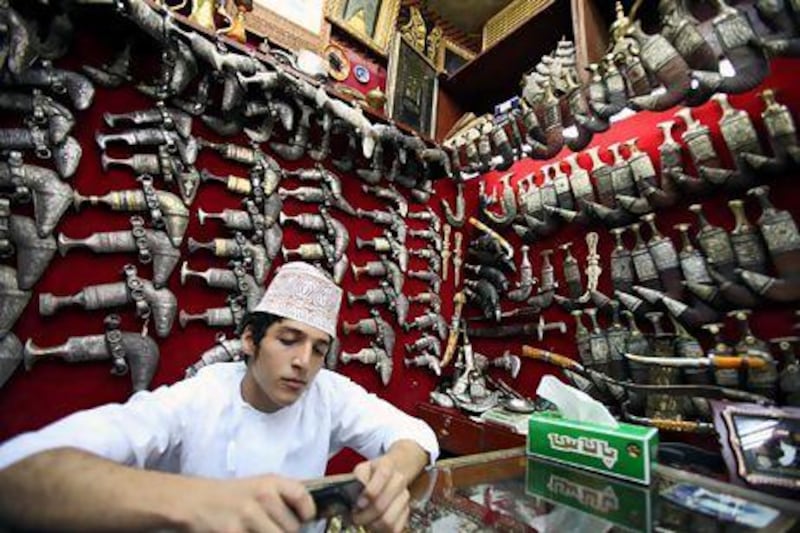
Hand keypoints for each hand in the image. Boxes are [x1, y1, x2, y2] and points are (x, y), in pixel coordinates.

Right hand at [178, 474, 315, 531]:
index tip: (304, 519)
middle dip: (285, 532)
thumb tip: (309, 516)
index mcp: (270, 482)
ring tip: (260, 531)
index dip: (307, 511)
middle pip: (292, 528)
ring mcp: (247, 517)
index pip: (303, 496)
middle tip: (273, 528)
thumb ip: (282, 497)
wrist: (193, 501)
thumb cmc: (231, 496)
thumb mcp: (258, 486)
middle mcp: (262, 497)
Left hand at [350, 457, 410, 532]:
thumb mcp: (362, 470)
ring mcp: (404, 497)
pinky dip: (382, 530)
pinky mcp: (406, 511)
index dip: (370, 492)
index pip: (382, 476)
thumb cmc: (372, 475)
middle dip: (365, 515)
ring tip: (364, 522)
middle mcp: (399, 481)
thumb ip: (357, 480)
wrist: (392, 475)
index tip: (359, 504)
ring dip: (372, 525)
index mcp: (387, 466)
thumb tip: (351, 496)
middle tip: (355, 517)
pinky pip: (395, 528)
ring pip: (389, 520)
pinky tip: (374, 525)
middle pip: (382, 504)